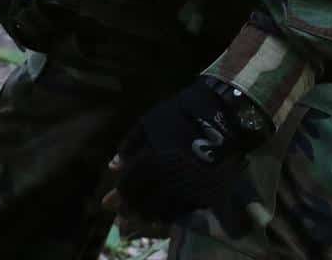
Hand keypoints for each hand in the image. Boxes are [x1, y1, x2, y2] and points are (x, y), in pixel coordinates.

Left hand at [103, 78, 271, 224]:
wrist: (222, 115)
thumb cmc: (181, 114)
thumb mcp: (149, 122)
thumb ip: (129, 145)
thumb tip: (113, 167)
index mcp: (154, 159)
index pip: (130, 186)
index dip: (119, 196)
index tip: (109, 203)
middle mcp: (170, 179)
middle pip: (145, 203)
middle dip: (131, 210)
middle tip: (122, 216)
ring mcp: (190, 188)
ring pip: (164, 212)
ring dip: (149, 217)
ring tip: (141, 218)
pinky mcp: (207, 194)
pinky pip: (184, 211)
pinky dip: (170, 215)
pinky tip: (162, 213)